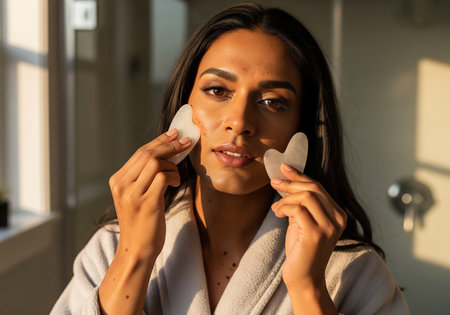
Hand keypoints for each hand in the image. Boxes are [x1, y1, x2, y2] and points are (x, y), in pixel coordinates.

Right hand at [108, 129, 191, 257]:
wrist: (137, 249)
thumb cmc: (141, 222)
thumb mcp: (136, 196)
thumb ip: (143, 176)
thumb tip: (165, 153)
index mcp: (117, 181)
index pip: (139, 153)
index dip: (159, 141)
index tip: (174, 133)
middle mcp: (121, 185)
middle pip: (147, 154)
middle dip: (169, 145)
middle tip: (186, 142)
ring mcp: (132, 194)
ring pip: (155, 163)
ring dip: (172, 166)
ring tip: (175, 178)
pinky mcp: (146, 203)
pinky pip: (163, 177)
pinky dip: (173, 177)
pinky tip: (174, 185)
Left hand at [270, 163, 346, 290]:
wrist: (304, 277)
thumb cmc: (301, 250)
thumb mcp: (303, 221)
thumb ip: (301, 203)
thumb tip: (287, 181)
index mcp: (338, 214)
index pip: (319, 187)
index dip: (300, 175)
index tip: (284, 168)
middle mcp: (338, 219)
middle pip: (314, 188)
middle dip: (291, 182)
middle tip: (274, 182)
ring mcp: (329, 227)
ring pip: (306, 196)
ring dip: (286, 198)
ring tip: (276, 208)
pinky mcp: (316, 234)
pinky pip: (298, 209)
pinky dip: (284, 207)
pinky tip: (278, 214)